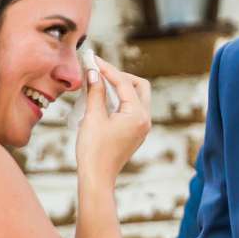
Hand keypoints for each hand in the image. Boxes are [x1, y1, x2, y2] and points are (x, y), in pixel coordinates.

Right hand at [74, 55, 150, 178]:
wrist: (97, 178)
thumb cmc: (94, 150)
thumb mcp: (93, 117)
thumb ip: (96, 92)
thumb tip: (93, 72)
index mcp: (137, 114)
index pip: (124, 82)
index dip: (107, 69)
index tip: (93, 59)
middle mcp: (144, 119)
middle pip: (139, 86)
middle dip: (120, 76)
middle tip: (100, 71)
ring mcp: (141, 127)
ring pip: (136, 97)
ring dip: (120, 88)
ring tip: (99, 82)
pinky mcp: (135, 132)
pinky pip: (132, 109)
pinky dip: (120, 100)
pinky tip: (103, 99)